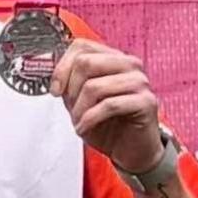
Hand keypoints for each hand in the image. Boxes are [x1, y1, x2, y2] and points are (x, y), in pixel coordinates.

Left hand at [51, 38, 162, 172]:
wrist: (131, 151)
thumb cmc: (108, 124)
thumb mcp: (80, 100)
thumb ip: (69, 82)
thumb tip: (51, 71)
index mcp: (113, 58)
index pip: (82, 46)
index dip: (62, 67)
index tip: (55, 89)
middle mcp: (129, 65)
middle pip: (86, 62)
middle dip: (71, 89)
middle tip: (71, 108)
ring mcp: (139, 82)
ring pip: (95, 86)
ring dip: (79, 109)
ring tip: (79, 121)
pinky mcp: (146, 102)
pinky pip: (109, 105)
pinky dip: (90, 119)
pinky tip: (85, 127)